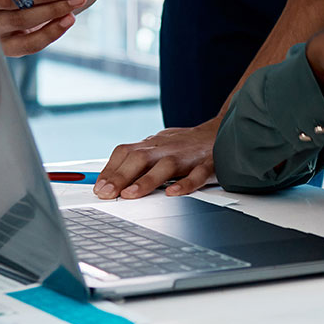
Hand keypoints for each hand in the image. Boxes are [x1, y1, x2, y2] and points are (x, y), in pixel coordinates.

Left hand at [95, 119, 219, 198]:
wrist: (225, 129)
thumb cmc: (187, 143)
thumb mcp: (159, 146)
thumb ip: (137, 161)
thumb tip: (106, 179)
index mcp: (154, 144)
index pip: (126, 152)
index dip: (110, 170)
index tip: (98, 188)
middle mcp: (168, 148)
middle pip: (140, 158)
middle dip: (121, 176)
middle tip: (107, 193)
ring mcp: (188, 156)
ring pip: (166, 166)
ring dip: (146, 180)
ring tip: (130, 194)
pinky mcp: (209, 164)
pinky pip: (197, 174)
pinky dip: (185, 184)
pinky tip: (173, 193)